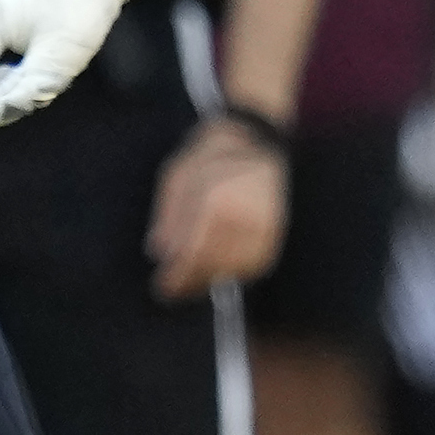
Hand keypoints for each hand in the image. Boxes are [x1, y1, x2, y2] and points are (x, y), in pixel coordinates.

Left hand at [147, 119, 287, 298]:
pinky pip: (254, 263)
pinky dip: (234, 272)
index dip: (176, 276)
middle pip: (213, 265)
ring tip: (191, 283)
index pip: (193, 252)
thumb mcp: (175, 178)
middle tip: (171, 292)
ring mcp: (264, 225)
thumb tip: (159, 251)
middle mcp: (243, 216)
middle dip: (189, 283)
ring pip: (234, 268)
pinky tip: (217, 271)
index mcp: (215, 201)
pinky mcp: (275, 232)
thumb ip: (167, 215)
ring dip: (210, 279)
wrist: (252, 141)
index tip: (161, 288)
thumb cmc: (206, 159)